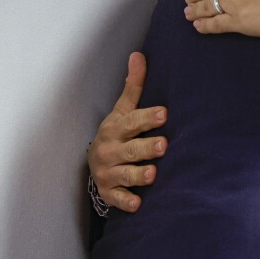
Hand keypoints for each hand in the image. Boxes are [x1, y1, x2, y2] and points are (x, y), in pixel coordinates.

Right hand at [87, 52, 167, 212]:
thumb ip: (133, 86)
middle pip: (130, 149)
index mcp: (116, 128)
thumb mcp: (122, 110)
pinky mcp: (109, 192)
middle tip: (164, 145)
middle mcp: (111, 150)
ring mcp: (109, 172)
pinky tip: (139, 204)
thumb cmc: (117, 132)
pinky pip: (117, 199)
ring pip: (125, 174)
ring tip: (153, 174)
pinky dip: (126, 201)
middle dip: (146, 148)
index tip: (164, 114)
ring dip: (139, 175)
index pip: (132, 121)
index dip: (147, 118)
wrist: (95, 162)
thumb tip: (138, 54)